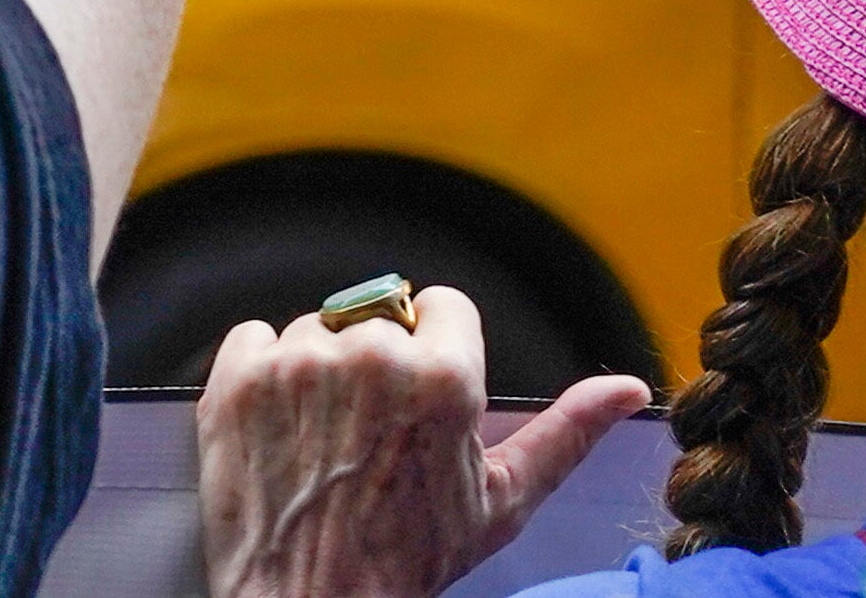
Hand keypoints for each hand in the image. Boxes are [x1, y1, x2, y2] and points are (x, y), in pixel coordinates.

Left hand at [194, 288, 648, 597]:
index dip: (437, 354)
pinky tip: (283, 430)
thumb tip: (627, 391)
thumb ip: (566, 433)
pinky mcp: (238, 378)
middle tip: (374, 437)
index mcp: (446, 377)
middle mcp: (372, 356)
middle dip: (380, 365)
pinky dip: (262, 375)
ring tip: (329, 443)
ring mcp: (298, 364)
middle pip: (381, 316)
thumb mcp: (502, 502)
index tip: (423, 400)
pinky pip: (253, 337)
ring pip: (319, 328)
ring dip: (320, 372)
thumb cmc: (409, 559)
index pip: (443, 305)